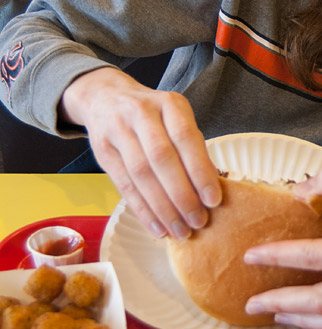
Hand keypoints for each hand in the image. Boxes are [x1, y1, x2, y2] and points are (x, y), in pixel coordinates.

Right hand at [60, 67, 220, 239]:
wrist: (104, 97)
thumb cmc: (152, 115)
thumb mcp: (174, 117)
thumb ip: (190, 147)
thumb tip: (210, 191)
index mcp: (169, 104)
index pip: (186, 138)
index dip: (200, 171)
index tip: (213, 200)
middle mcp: (142, 113)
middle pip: (162, 159)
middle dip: (182, 195)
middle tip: (198, 221)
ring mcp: (118, 130)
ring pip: (141, 174)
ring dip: (162, 208)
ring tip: (179, 231)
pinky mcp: (102, 151)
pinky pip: (124, 185)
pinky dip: (142, 210)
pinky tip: (156, 227)